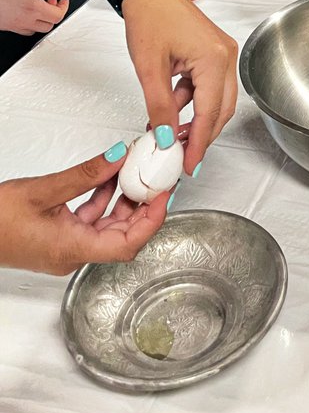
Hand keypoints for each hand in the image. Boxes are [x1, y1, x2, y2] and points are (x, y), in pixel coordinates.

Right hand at [0, 0, 68, 34]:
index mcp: (32, 6)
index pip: (57, 16)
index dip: (64, 8)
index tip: (63, 1)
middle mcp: (22, 19)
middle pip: (48, 26)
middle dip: (53, 14)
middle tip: (51, 1)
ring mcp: (11, 25)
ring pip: (33, 30)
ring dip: (40, 20)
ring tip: (37, 5)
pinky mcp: (2, 26)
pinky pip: (19, 29)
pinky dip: (26, 22)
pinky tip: (22, 9)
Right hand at [0, 145, 168, 274]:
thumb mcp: (42, 191)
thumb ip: (84, 175)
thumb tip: (118, 157)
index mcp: (72, 250)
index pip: (128, 244)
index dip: (152, 220)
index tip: (163, 194)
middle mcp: (73, 254)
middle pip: (123, 236)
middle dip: (143, 206)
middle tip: (155, 178)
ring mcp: (66, 247)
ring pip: (108, 226)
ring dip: (123, 200)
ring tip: (134, 172)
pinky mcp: (58, 238)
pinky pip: (90, 221)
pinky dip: (102, 200)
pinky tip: (106, 178)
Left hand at [122, 0, 238, 175]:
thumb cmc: (149, 18)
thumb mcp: (149, 69)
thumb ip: (160, 107)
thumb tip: (165, 138)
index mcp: (214, 59)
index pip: (210, 113)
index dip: (198, 143)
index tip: (188, 164)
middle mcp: (226, 56)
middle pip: (221, 110)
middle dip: (202, 135)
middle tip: (183, 158)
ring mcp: (223, 53)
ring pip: (216, 100)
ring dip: (195, 119)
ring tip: (169, 135)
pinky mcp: (214, 52)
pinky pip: (208, 86)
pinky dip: (192, 102)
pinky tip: (170, 112)